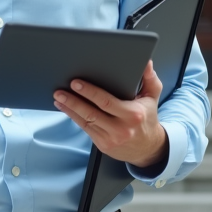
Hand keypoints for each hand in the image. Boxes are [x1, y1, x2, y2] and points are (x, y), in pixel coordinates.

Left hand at [53, 59, 167, 167]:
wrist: (147, 148)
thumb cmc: (147, 118)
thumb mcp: (152, 97)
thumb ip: (150, 78)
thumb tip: (146, 62)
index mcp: (133, 114)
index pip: (106, 102)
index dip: (89, 92)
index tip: (76, 83)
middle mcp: (121, 128)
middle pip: (92, 113)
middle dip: (74, 100)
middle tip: (60, 90)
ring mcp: (111, 138)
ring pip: (86, 121)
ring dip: (70, 108)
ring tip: (58, 97)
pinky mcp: (103, 144)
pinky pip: (85, 128)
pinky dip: (73, 117)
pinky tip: (65, 108)